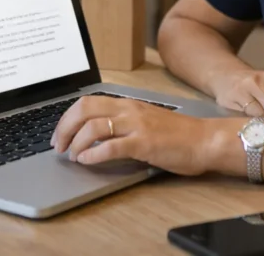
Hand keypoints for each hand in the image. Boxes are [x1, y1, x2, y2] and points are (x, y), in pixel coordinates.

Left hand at [51, 95, 216, 175]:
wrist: (205, 140)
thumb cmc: (178, 135)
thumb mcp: (145, 123)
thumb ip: (122, 126)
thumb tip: (94, 138)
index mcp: (127, 104)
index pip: (87, 102)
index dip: (67, 117)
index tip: (60, 133)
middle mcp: (129, 110)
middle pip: (84, 109)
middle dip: (65, 127)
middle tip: (58, 145)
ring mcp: (136, 125)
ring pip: (94, 127)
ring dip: (76, 142)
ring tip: (72, 155)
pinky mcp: (144, 143)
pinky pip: (111, 146)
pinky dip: (93, 154)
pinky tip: (87, 161)